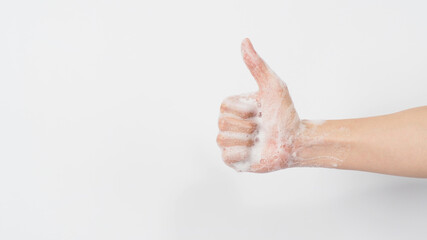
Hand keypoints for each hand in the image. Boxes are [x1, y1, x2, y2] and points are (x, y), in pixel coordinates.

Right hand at [217, 38, 301, 172]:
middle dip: (248, 125)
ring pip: (223, 139)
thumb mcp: (272, 86)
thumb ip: (257, 65)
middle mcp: (228, 125)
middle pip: (223, 123)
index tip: (260, 111)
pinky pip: (227, 156)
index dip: (244, 110)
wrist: (296, 140)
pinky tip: (255, 152)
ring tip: (259, 140)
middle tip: (262, 127)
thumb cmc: (285, 113)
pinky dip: (243, 154)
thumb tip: (244, 41)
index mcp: (233, 108)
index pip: (224, 106)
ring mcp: (229, 143)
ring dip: (247, 139)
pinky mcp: (233, 161)